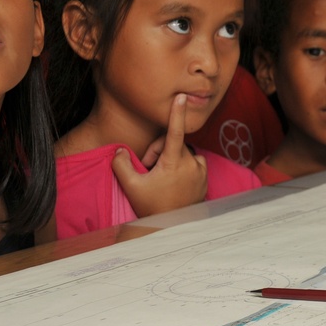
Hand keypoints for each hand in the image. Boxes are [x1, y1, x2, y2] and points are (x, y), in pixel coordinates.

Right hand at [113, 94, 208, 216]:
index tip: (181, 97)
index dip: (176, 113)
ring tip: (162, 177)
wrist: (173, 228)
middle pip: (173, 145)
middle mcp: (192, 164)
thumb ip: (122, 165)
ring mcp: (201, 171)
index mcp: (174, 163)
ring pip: (183, 154)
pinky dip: (184, 167)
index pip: (175, 132)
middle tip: (148, 170)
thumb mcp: (131, 187)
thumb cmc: (152, 207)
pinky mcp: (206, 178)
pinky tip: (175, 181)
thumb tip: (120, 150)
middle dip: (159, 152)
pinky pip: (194, 163)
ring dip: (172, 159)